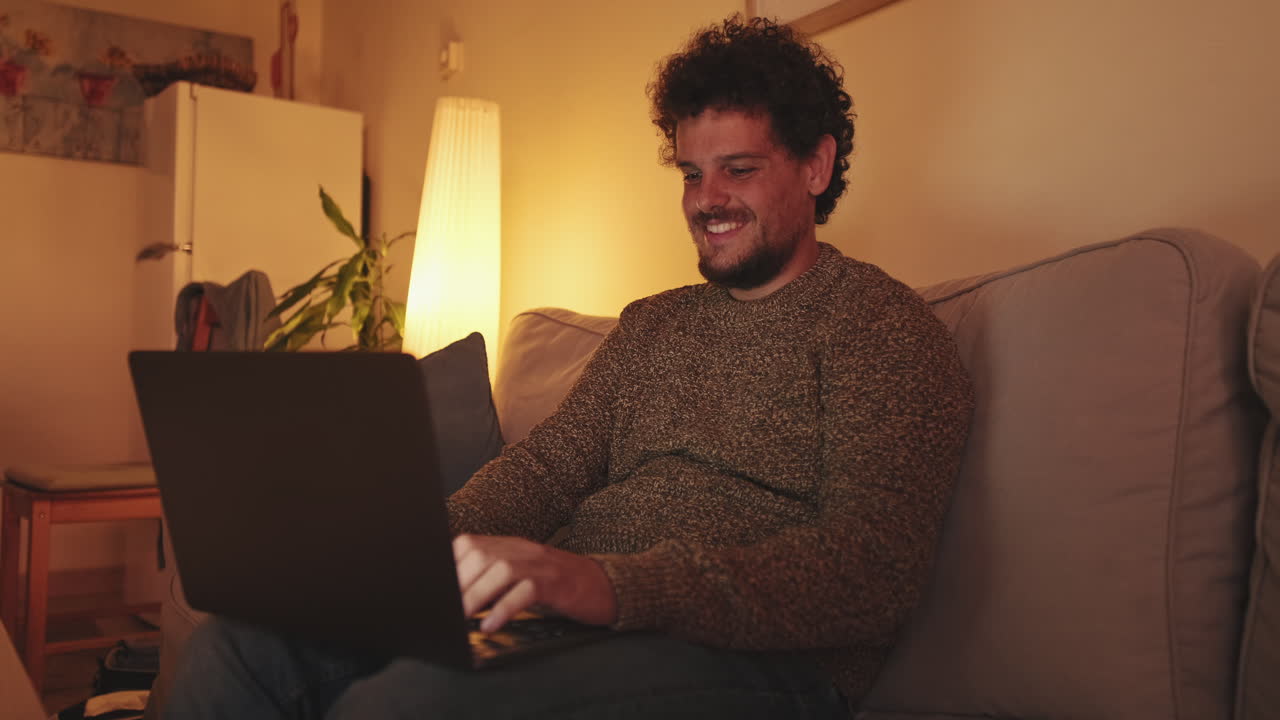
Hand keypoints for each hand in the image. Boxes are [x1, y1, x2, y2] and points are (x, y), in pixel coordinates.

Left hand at [452, 534, 617, 631]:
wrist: (606, 586)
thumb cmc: (559, 587)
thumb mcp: (522, 576)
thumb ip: (493, 579)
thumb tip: (455, 598)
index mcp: (511, 546)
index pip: (469, 544)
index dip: (448, 565)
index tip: (435, 590)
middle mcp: (523, 550)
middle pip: (480, 555)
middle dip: (458, 584)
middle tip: (445, 610)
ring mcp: (541, 564)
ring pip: (500, 570)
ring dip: (476, 595)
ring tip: (462, 618)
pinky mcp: (557, 584)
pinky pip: (526, 591)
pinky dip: (504, 608)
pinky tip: (491, 625)